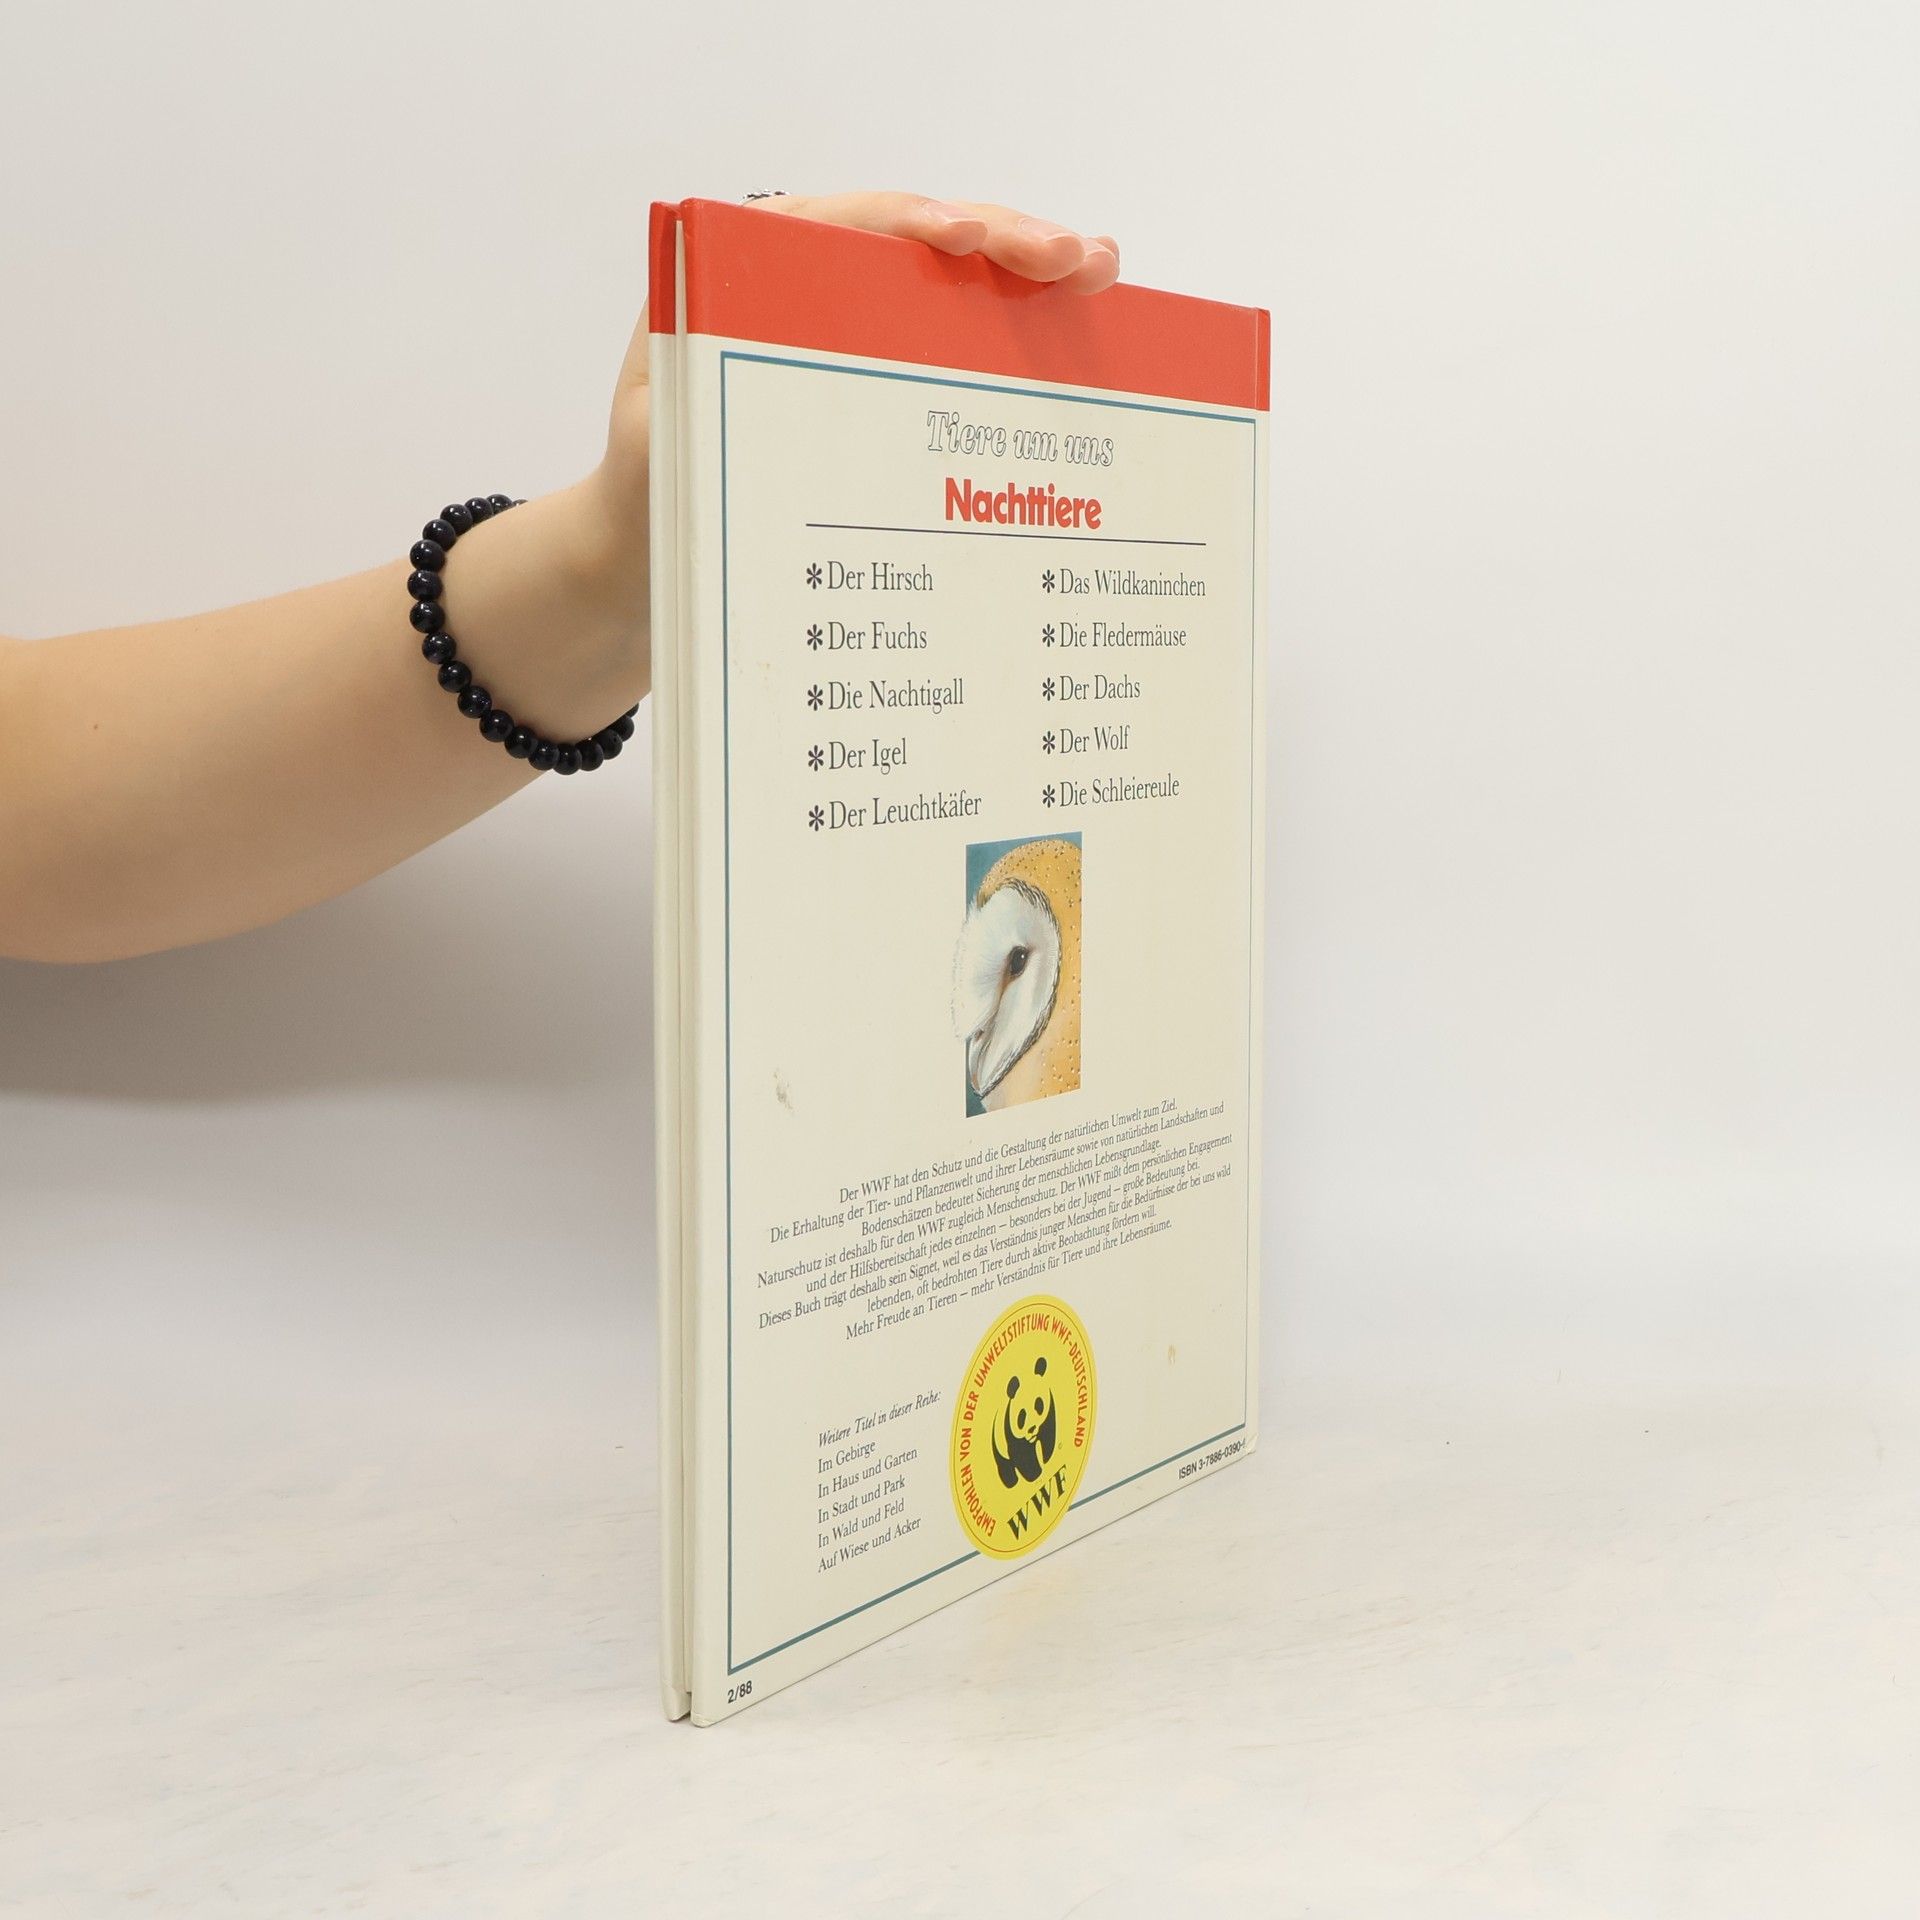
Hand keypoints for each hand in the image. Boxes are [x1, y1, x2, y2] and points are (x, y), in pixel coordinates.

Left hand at [580, 193, 1122, 641]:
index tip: (968, 239)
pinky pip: (958, 351)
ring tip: (1098, 273)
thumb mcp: (653, 444)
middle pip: (921, 244)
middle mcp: (810, 287)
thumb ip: (687, 400)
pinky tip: (1077, 333)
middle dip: (1006, 242)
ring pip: (953, 291)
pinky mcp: (885, 386)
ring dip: (1029, 282)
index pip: (845, 225)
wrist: (651, 557)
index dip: (916, 223)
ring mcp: (857, 335)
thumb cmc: (648, 496)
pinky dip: (1017, 340)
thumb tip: (738, 363)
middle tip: (1079, 259)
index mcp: (749, 273)